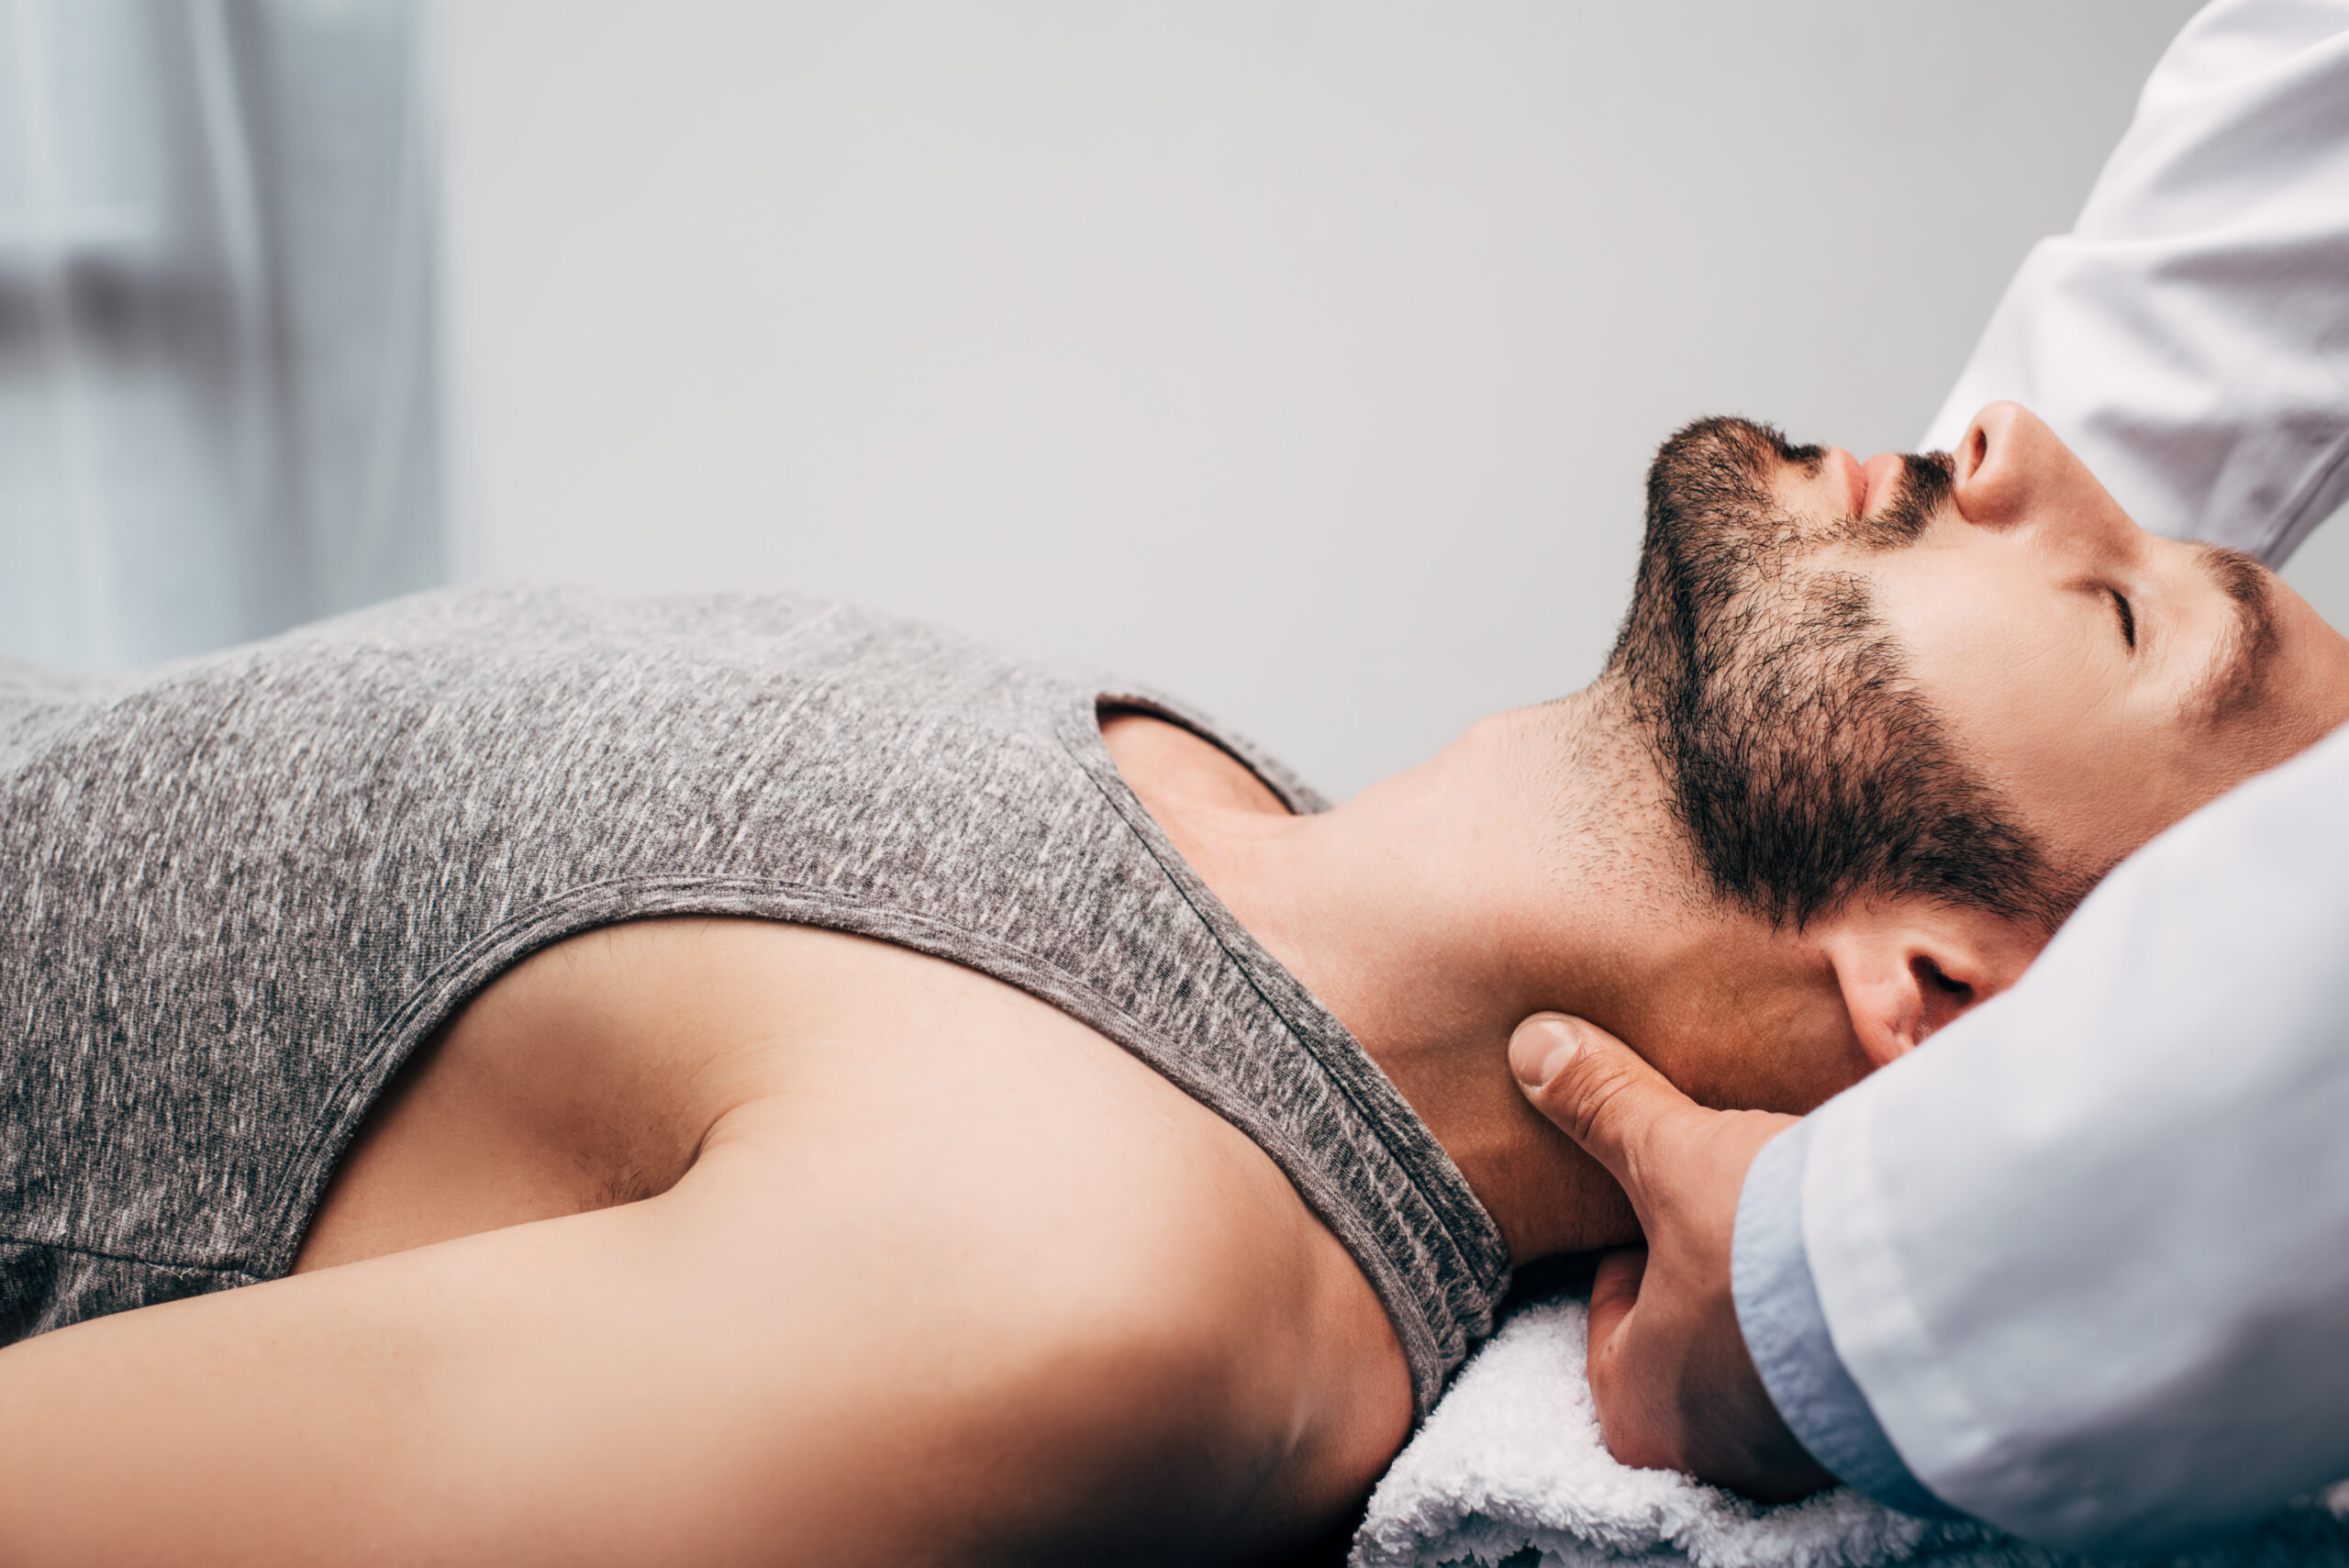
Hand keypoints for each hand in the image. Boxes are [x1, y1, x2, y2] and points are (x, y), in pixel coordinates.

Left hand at [1508, 1012, 1835, 1501]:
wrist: (1935, 1294)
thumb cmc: (1768, 1247)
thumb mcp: (1672, 1158)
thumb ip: (1604, 1106)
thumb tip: (1533, 1045)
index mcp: (1638, 1413)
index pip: (1609, 1323)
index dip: (1632, 1250)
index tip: (1663, 1202)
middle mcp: (1715, 1459)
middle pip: (1688, 1341)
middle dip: (1709, 1272)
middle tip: (1734, 1211)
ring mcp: (1804, 1462)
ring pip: (1767, 1359)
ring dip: (1782, 1297)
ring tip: (1806, 1230)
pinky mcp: (1882, 1442)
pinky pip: (1842, 1373)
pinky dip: (1844, 1321)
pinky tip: (1863, 1265)